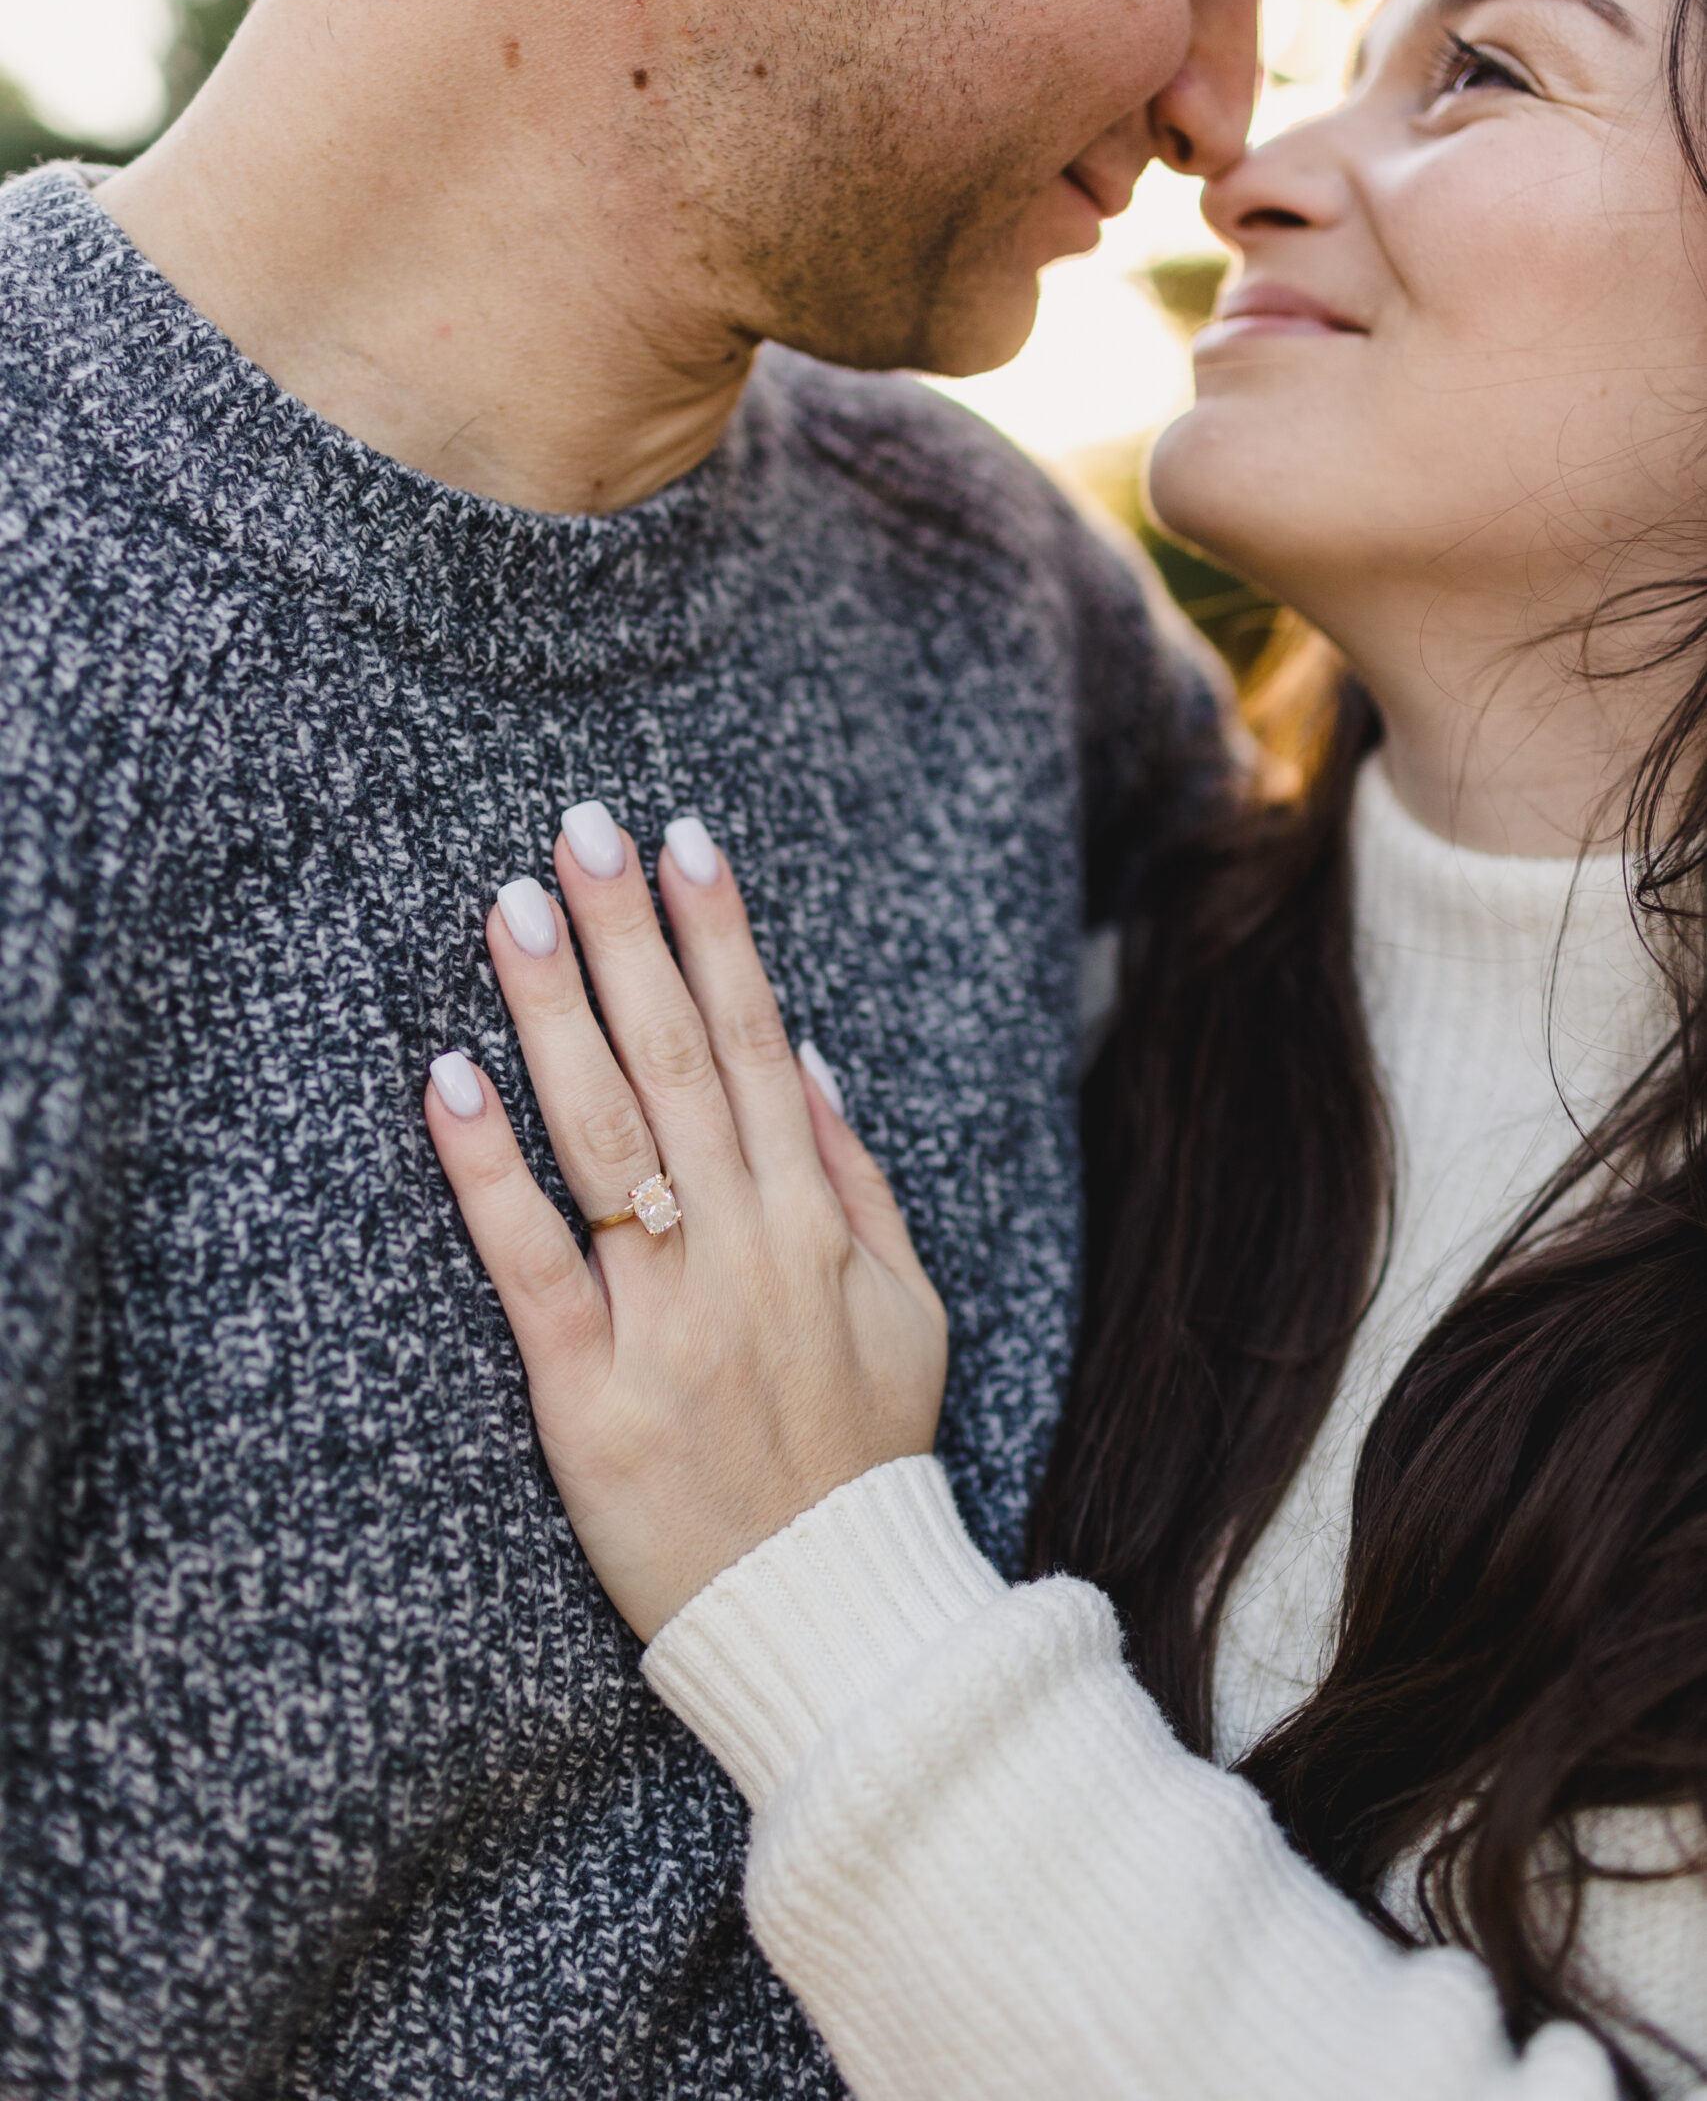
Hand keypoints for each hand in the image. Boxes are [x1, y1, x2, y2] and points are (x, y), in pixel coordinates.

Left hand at [423, 806, 947, 1642]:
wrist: (833, 1624)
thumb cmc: (862, 1457)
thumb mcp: (908, 1310)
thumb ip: (860, 1182)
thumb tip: (813, 1059)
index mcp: (817, 1225)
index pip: (763, 1047)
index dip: (721, 938)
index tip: (683, 840)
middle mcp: (747, 1252)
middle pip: (682, 1064)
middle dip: (632, 937)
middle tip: (578, 828)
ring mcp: (669, 1321)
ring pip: (608, 1138)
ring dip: (560, 1013)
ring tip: (517, 909)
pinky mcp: (590, 1396)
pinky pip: (534, 1265)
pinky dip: (490, 1169)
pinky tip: (448, 1077)